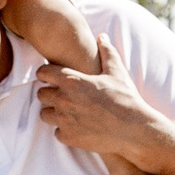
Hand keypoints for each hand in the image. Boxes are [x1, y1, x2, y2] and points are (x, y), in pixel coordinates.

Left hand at [36, 36, 168, 162]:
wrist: (133, 129)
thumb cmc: (125, 98)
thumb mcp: (117, 72)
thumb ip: (106, 52)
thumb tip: (101, 37)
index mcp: (71, 81)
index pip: (43, 73)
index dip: (46, 73)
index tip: (52, 77)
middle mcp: (63, 99)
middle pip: (41, 94)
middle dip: (50, 93)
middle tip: (63, 95)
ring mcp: (64, 120)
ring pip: (45, 114)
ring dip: (54, 112)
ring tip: (68, 111)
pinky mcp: (68, 137)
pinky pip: (57, 132)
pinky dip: (65, 130)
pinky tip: (77, 126)